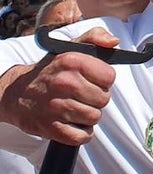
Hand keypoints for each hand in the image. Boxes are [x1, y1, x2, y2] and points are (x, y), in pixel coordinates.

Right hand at [0, 28, 118, 144]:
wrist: (17, 92)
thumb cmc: (51, 70)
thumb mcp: (72, 46)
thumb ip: (97, 37)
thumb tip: (114, 42)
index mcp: (72, 61)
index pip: (109, 77)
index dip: (104, 80)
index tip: (94, 80)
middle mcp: (64, 83)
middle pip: (103, 99)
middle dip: (96, 98)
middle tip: (83, 95)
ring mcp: (56, 107)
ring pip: (94, 117)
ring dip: (88, 115)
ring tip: (76, 107)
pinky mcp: (49, 128)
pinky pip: (81, 136)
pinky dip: (80, 132)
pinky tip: (72, 122)